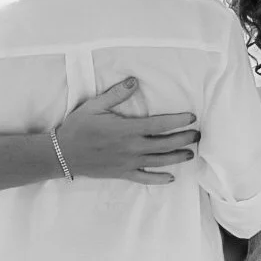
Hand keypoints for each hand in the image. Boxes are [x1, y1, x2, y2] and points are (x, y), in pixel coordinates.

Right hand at [57, 80, 199, 185]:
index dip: (179, 121)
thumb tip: (134, 81)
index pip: (161, 125)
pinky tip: (171, 178)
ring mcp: (129, 162)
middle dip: (185, 139)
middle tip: (198, 134)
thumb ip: (117, 94)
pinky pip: (145, 178)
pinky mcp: (123, 173)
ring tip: (191, 153)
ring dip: (178, 157)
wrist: (62, 154)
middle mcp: (132, 147)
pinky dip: (159, 178)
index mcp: (128, 129)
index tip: (191, 117)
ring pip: (160, 161)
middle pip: (166, 144)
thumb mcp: (95, 106)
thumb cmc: (77, 127)